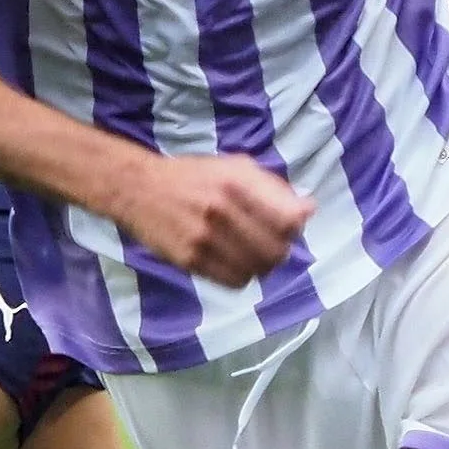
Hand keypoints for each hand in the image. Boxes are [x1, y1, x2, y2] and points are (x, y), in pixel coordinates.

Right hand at [111, 153, 312, 287]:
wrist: (139, 189)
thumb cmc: (194, 176)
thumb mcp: (235, 167)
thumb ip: (274, 187)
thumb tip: (309, 209)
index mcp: (237, 182)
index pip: (289, 219)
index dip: (296, 227)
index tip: (290, 226)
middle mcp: (222, 210)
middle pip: (276, 251)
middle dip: (280, 249)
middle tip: (270, 243)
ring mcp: (204, 239)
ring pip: (257, 270)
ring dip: (261, 266)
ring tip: (251, 253)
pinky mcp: (190, 261)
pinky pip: (235, 281)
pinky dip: (242, 275)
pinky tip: (234, 261)